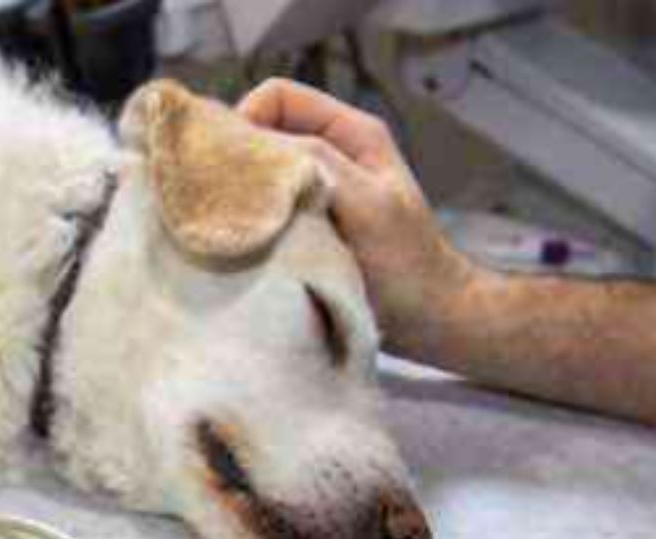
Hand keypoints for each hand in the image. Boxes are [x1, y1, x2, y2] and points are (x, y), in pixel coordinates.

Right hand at [237, 78, 481, 358]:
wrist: (429, 323)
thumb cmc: (408, 264)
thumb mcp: (367, 204)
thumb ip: (319, 164)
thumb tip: (256, 146)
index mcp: (351, 134)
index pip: (277, 97)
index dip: (246, 120)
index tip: (230, 166)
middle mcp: (331, 157)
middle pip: (264, 134)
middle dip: (240, 161)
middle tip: (226, 201)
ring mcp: (318, 194)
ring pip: (262, 176)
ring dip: (246, 199)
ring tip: (237, 227)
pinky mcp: (307, 230)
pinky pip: (267, 212)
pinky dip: (253, 225)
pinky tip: (248, 248)